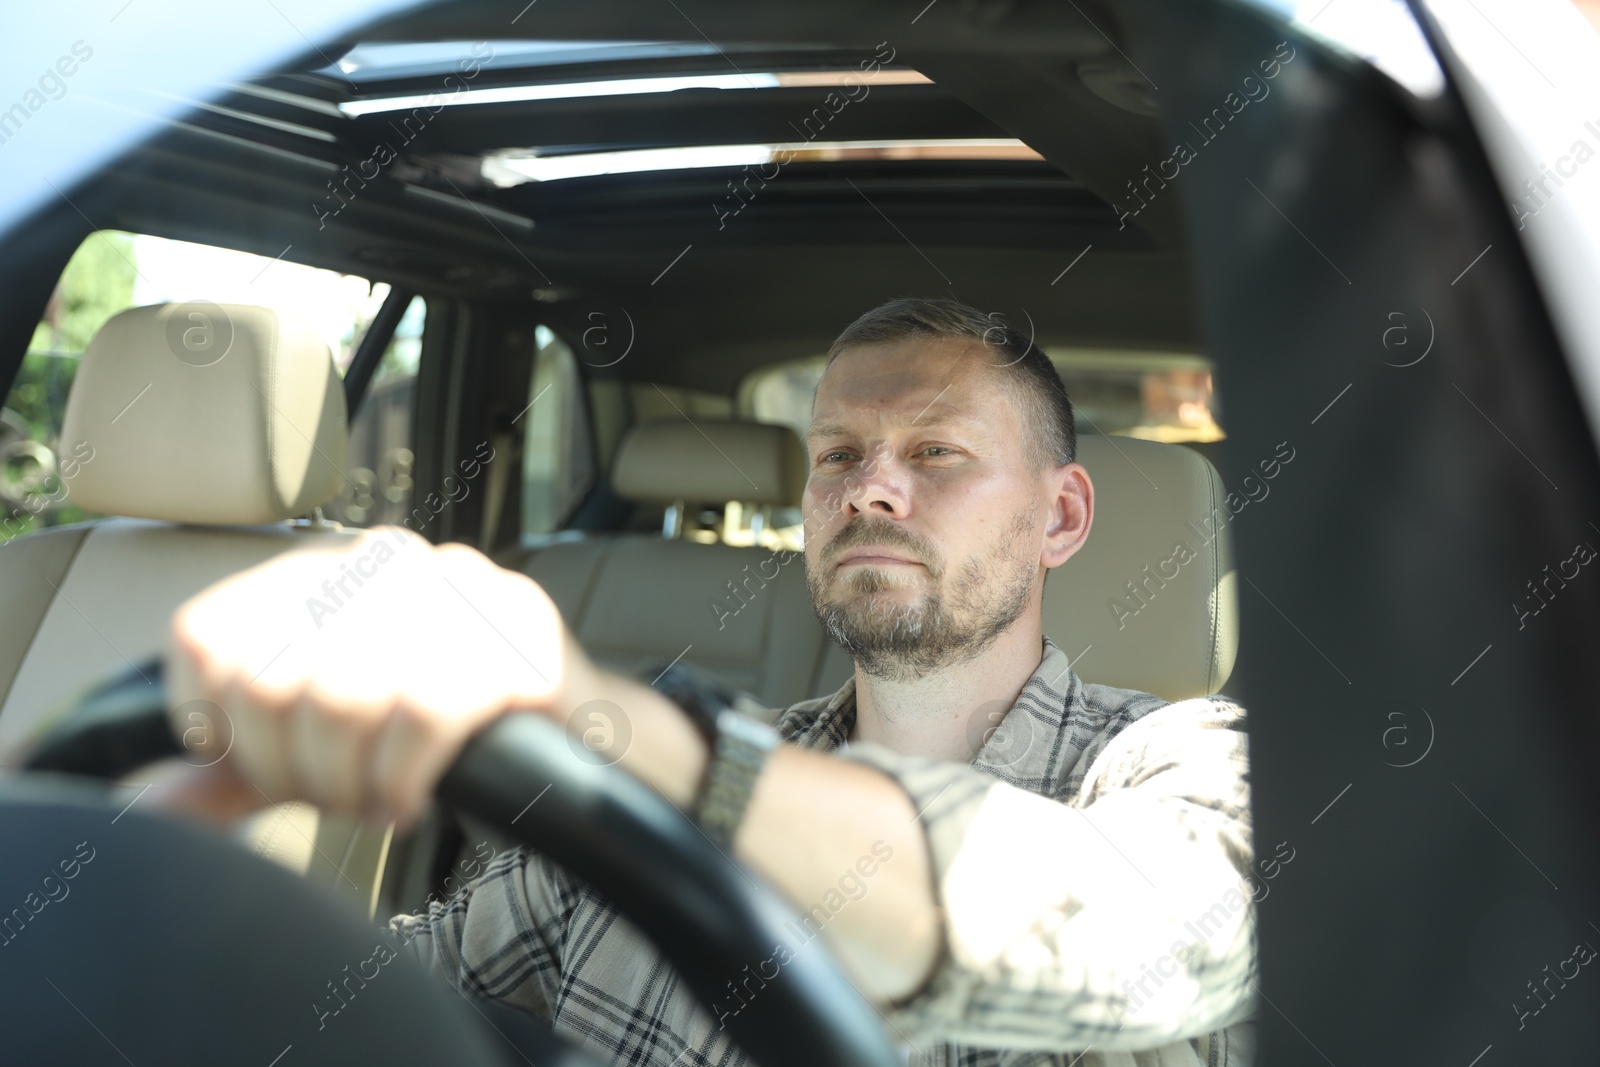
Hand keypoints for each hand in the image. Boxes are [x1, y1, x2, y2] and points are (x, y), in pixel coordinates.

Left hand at [166, 526, 599, 828]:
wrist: (574, 730)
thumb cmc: (438, 732)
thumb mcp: (329, 739)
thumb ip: (245, 764)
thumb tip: (159, 807)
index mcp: (328, 569)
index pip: (210, 635)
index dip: (219, 728)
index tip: (269, 771)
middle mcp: (388, 561)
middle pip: (272, 680)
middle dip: (292, 772)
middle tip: (337, 801)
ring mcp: (459, 590)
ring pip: (343, 698)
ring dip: (350, 785)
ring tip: (378, 804)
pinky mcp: (520, 635)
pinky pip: (423, 717)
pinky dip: (401, 783)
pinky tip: (414, 801)